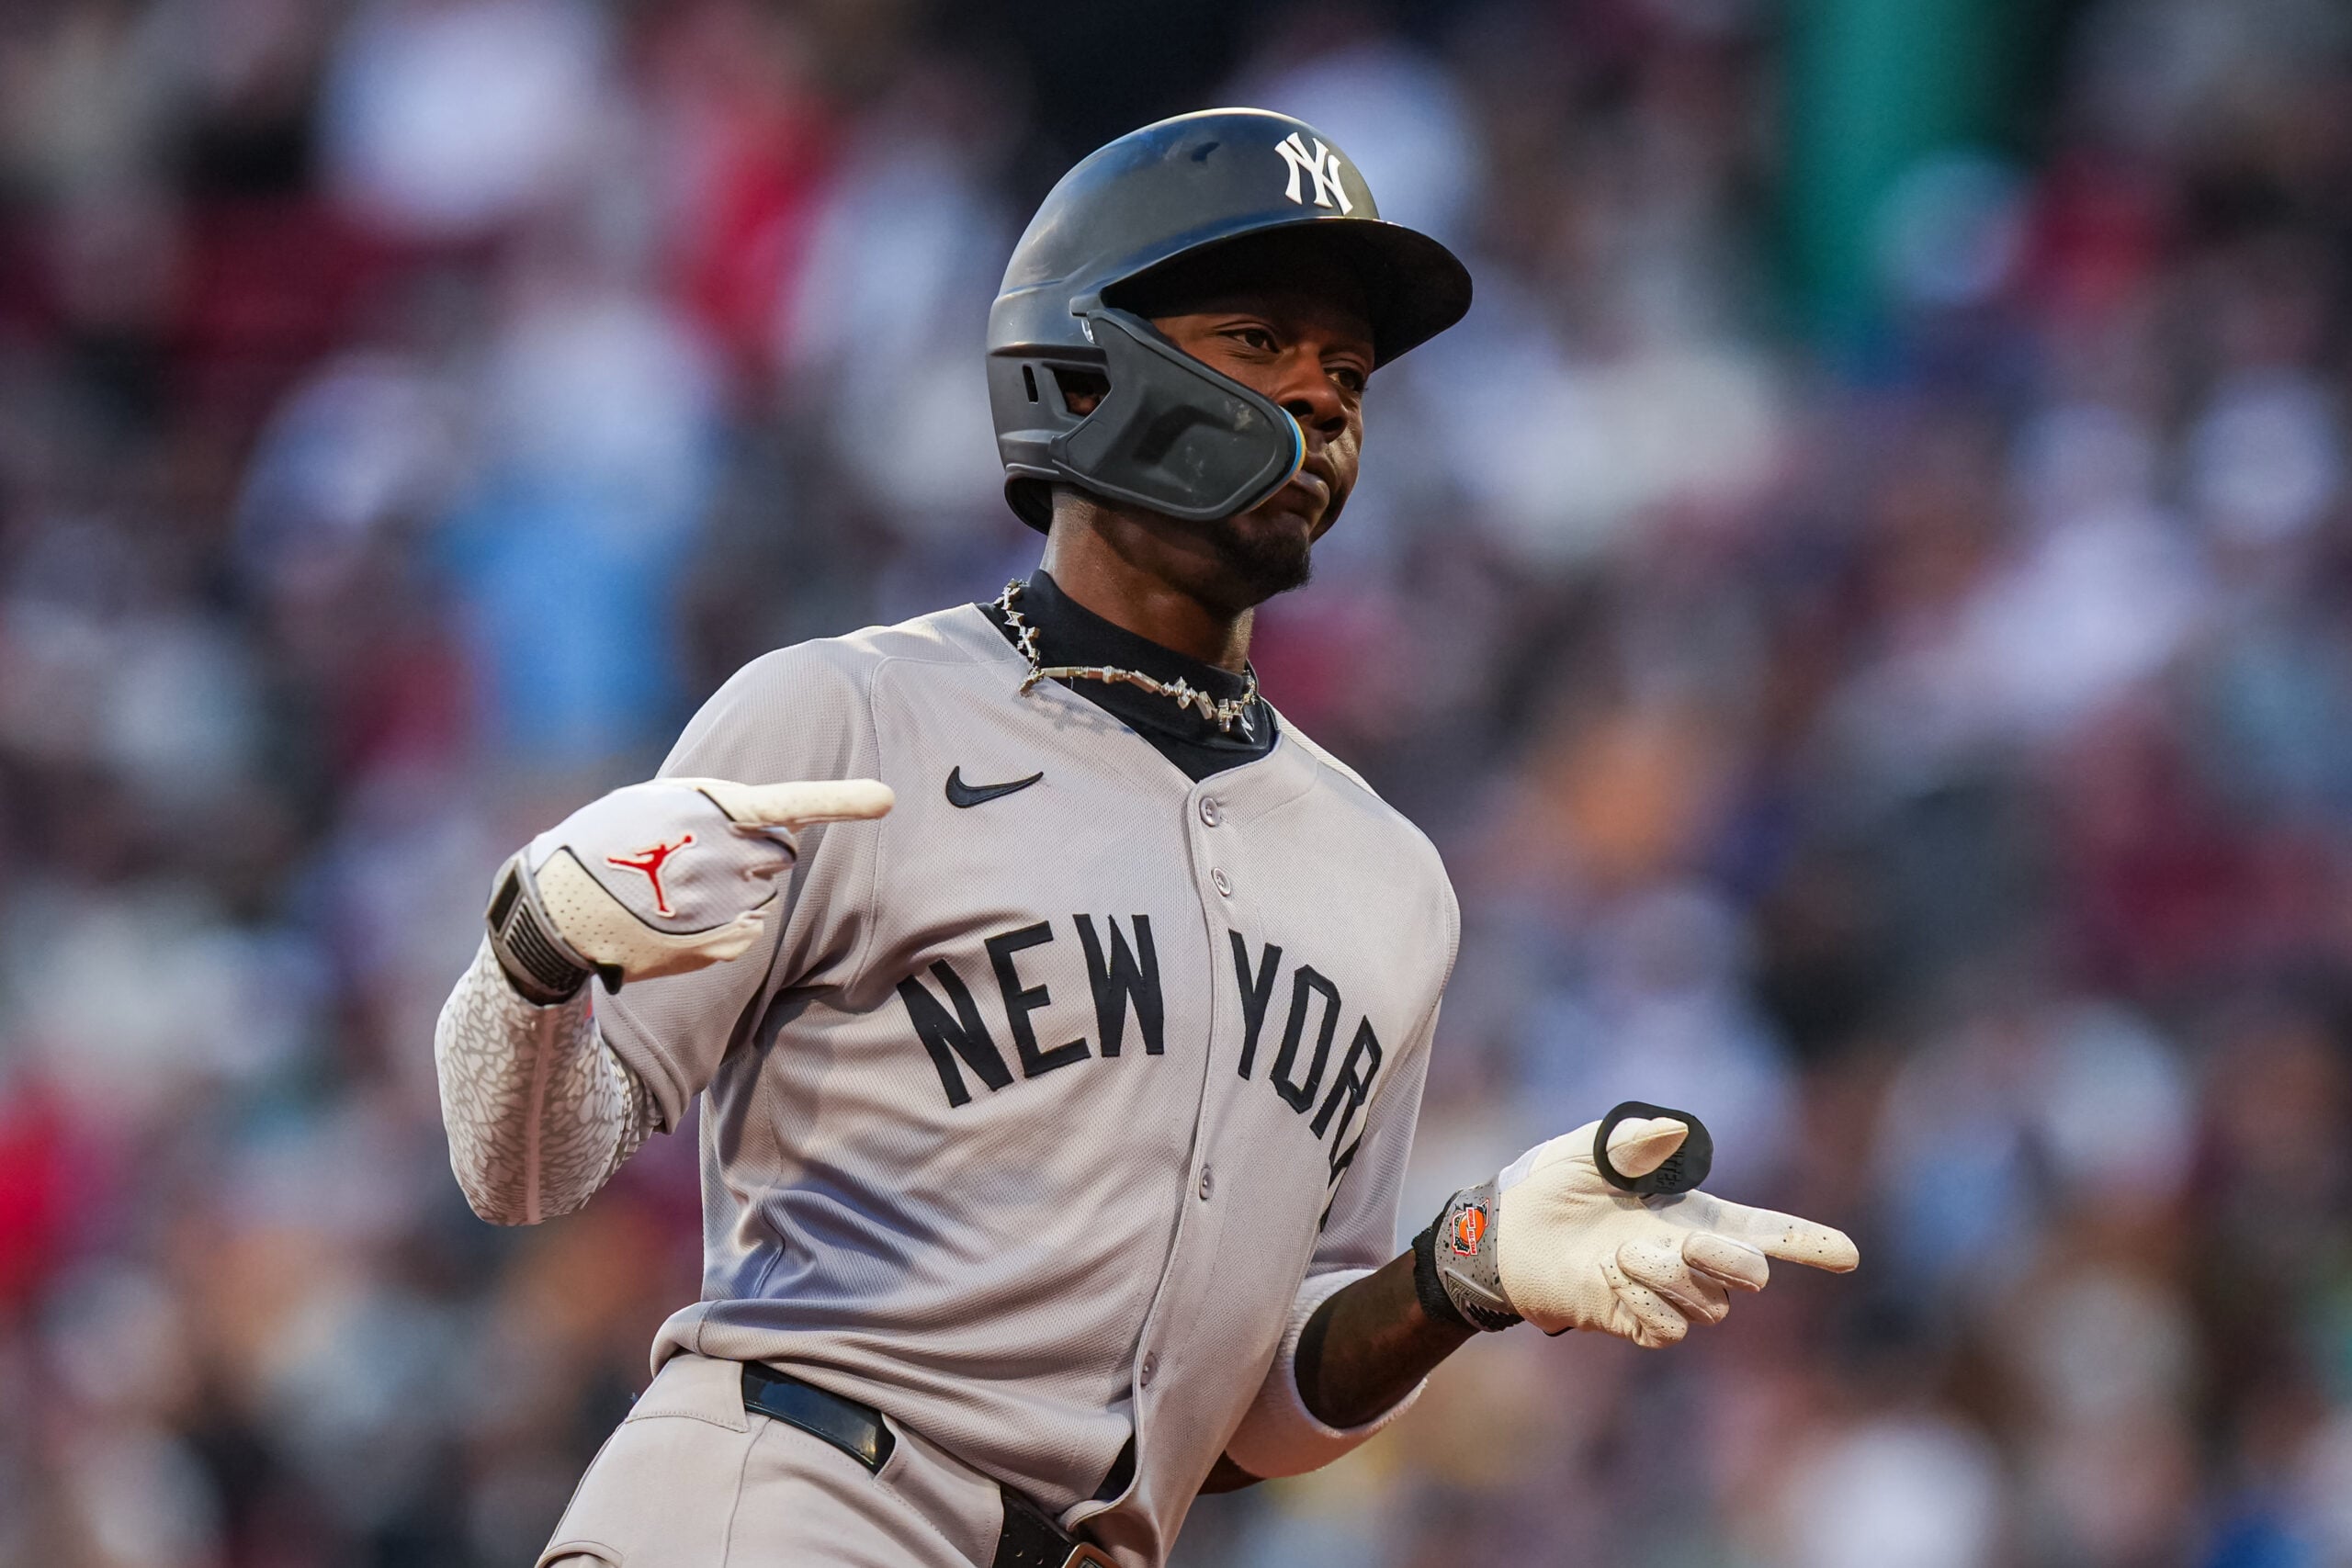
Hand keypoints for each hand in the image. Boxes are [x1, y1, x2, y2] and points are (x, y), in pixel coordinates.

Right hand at [486, 777, 892, 1001]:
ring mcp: (726, 902)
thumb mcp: (654, 803)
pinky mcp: (723, 942)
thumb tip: (759, 821)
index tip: (888, 798)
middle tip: (699, 858)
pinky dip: (726, 927)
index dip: (843, 801)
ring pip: (763, 893)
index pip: (789, 803)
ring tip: (676, 889)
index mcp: (710, 810)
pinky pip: (749, 929)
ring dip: (736, 889)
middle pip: (780, 854)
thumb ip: (712, 809)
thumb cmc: (604, 845)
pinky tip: (680, 920)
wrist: (557, 911)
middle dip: (754, 854)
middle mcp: (726, 855)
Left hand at [1427, 1112, 1856, 1346]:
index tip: (1850, 1255)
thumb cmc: (1554, 1185)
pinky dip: (1644, 1304)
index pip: (1766, 1230)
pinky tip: (1610, 1282)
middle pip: (1750, 1273)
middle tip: (1686, 1242)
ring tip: (1619, 1255)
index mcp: (1693, 1213)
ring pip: (1709, 1305)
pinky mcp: (1637, 1321)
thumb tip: (1673, 1131)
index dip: (1809, 1241)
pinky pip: (1669, 1329)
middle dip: (1732, 1260)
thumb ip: (1633, 1140)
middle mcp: (1690, 1257)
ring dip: (1668, 1278)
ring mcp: (1667, 1294)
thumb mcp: (1589, 1150)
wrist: (1509, 1233)